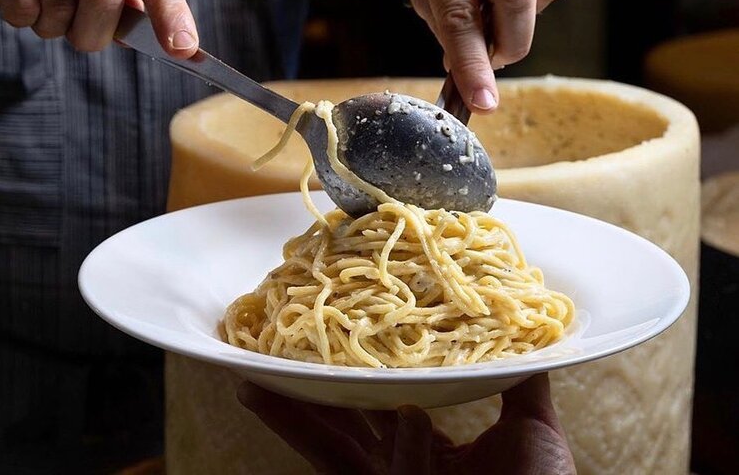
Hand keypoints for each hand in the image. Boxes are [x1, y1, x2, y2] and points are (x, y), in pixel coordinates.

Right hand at [0, 0, 196, 53]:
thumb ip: (133, 6)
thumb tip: (177, 45)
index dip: (171, 12)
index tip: (183, 48)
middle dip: (94, 33)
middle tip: (84, 37)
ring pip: (61, 6)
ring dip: (53, 26)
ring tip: (43, 2)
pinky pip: (23, 6)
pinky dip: (22, 17)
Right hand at [237, 373, 575, 474]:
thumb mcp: (533, 429)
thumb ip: (521, 381)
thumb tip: (527, 327)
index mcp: (422, 449)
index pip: (371, 413)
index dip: (341, 384)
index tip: (319, 347)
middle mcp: (398, 469)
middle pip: (332, 431)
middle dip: (293, 400)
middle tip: (257, 365)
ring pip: (331, 454)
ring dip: (292, 421)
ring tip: (253, 386)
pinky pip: (385, 471)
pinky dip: (401, 447)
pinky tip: (411, 420)